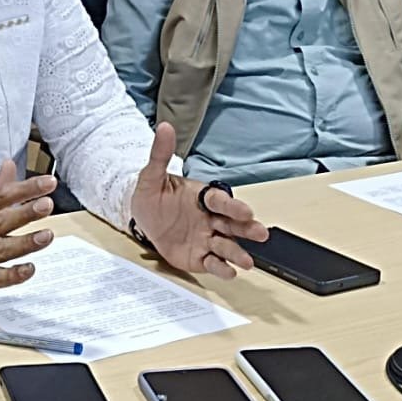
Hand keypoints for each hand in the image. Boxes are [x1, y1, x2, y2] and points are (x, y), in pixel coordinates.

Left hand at [128, 123, 267, 278]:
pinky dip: (222, 269)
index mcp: (202, 197)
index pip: (220, 201)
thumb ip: (160, 154)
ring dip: (238, 253)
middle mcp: (210, 219)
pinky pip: (212, 264)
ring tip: (247, 262)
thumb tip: (165, 127)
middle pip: (233, 224)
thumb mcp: (151, 175)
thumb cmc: (152, 195)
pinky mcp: (199, 257)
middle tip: (260, 233)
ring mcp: (206, 238)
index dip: (231, 206)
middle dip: (247, 229)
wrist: (140, 216)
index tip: (245, 211)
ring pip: (227, 246)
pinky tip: (230, 272)